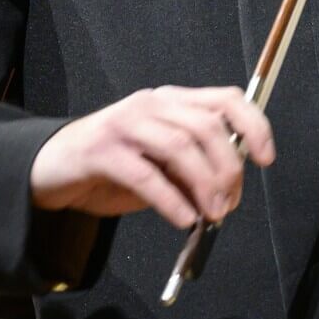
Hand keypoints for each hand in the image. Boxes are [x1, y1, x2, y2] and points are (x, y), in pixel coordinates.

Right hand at [29, 86, 274, 228]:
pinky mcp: (101, 150)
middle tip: (229, 204)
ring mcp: (125, 123)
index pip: (226, 99)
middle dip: (227, 168)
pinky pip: (145, 174)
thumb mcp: (160, 164)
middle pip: (206, 126)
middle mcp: (152, 104)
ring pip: (179, 146)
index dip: (253, 125)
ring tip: (211, 215)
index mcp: (172, 101)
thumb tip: (228, 194)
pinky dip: (171, 200)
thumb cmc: (114, 166)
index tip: (265, 159)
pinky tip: (183, 220)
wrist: (53, 167)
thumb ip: (192, 170)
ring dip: (204, 185)